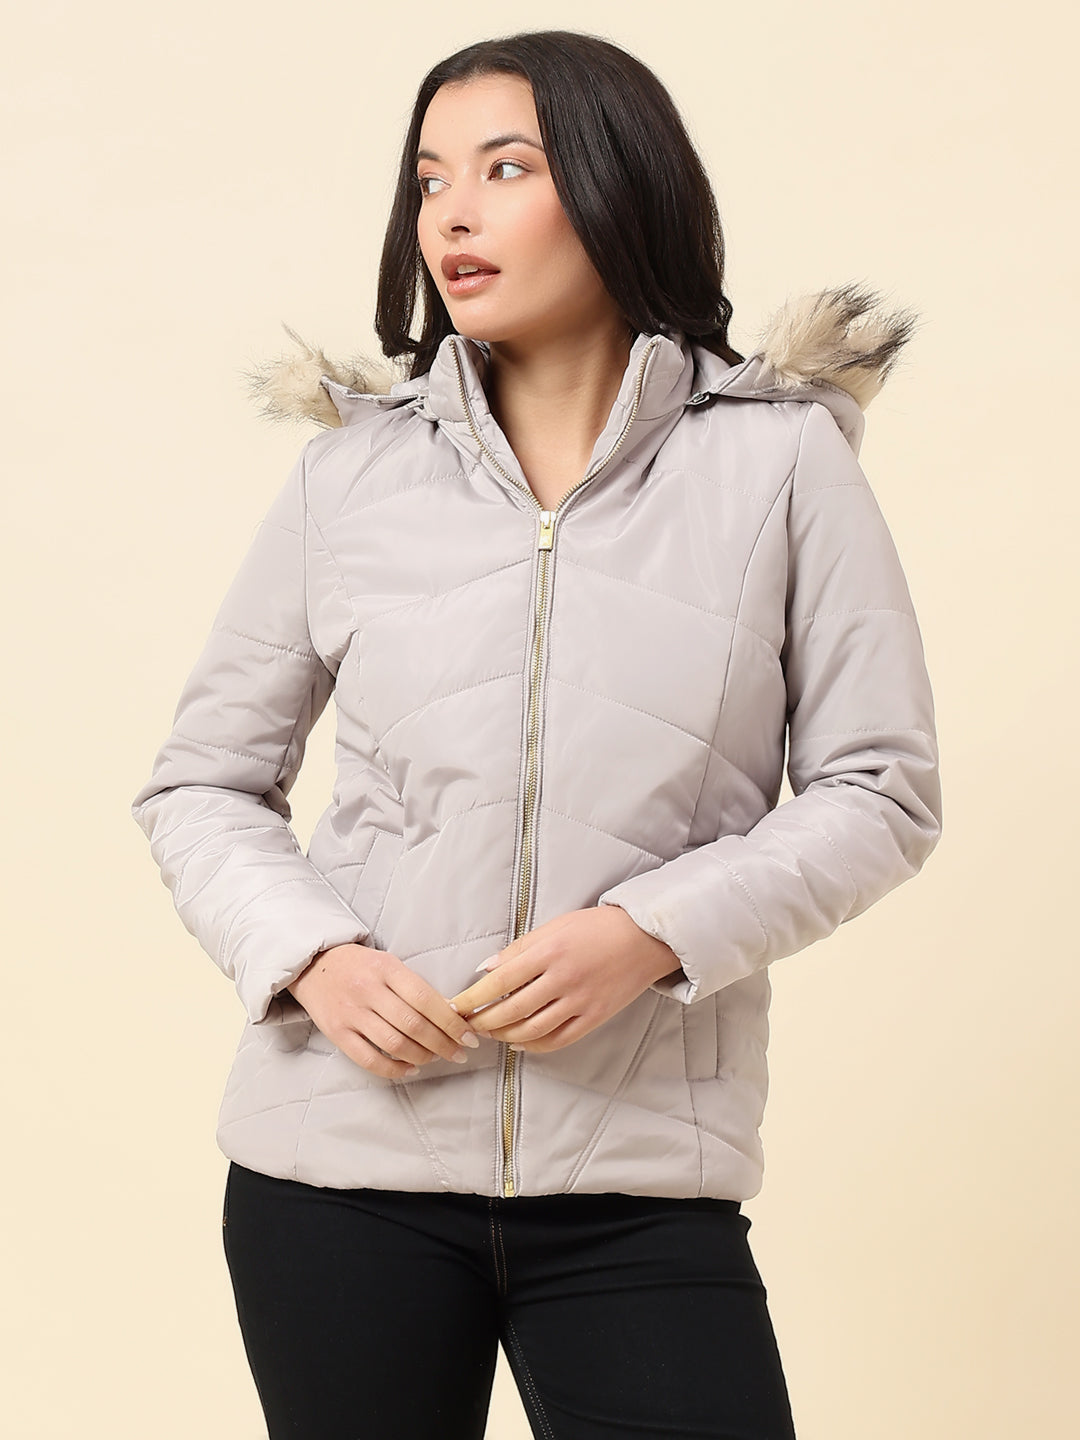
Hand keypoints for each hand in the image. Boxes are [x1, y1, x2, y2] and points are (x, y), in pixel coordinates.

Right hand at [287, 942, 479, 1080]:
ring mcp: (351, 1013)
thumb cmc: (360, 965)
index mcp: (386, 968)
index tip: (469, 1036)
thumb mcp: (389, 964)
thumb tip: (451, 1013)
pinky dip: (394, 1069)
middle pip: (413, 1025)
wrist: (314, 965)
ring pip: (394, 1044)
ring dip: (422, 1056)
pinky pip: (369, 1059)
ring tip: (436, 1058)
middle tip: (459, 1053)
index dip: (451, 1022)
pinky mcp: (337, 1032)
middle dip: (443, 1044)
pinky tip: (410, 1068)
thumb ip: (416, 987)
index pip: (426, 999)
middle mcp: (368, 990)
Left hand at [448, 906, 682, 1054]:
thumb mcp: (556, 925)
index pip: (501, 981)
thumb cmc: (597, 926)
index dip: (474, 997)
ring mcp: (581, 1001)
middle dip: (483, 1021)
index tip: (455, 1005)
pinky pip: (558, 1040)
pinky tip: (518, 1042)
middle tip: (466, 1024)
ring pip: (532, 1029)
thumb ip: (520, 948)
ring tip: (488, 1033)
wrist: (644, 938)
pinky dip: (533, 1045)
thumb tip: (486, 968)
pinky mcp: (595, 1017)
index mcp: (550, 951)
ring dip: (504, 1035)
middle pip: (512, 1010)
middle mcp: (564, 978)